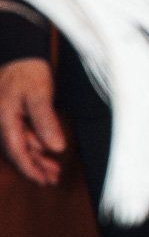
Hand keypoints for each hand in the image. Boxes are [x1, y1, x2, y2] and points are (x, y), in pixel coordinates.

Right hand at [0, 60, 62, 185]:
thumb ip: (46, 121)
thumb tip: (56, 148)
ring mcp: (8, 119)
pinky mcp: (14, 116)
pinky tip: (48, 152)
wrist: (20, 55)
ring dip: (37, 158)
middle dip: (35, 167)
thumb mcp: (39, 95)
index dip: (29, 167)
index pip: (16, 150)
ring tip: (54, 171)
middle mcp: (3, 122)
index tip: (42, 180)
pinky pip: (24, 135)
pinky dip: (37, 145)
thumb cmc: (28, 72)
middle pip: (18, 151)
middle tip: (52, 180)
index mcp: (4, 119)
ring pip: (22, 144)